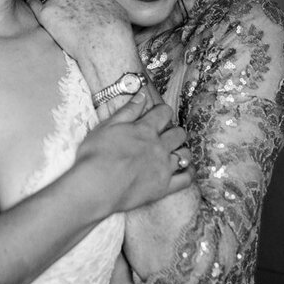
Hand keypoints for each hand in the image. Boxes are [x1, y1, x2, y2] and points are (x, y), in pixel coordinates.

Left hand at [28, 0, 135, 67]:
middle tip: (69, 23)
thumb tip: (103, 8)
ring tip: (61, 27)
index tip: (77, 13)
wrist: (105, 43)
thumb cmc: (115, 32)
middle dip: (64, 7)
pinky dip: (32, 4)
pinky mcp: (47, 13)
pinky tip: (31, 4)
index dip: (76, 3)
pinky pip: (34, 4)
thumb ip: (103, 4)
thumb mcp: (116, 10)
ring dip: (53, 12)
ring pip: (51, 2)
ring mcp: (58, 0)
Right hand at [75, 92, 194, 212]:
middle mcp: (158, 147)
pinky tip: (183, 170)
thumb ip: (127, 111)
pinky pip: (186, 179)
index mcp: (145, 129)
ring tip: (172, 152)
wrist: (95, 187)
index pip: (164, 113)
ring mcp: (163, 167)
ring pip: (185, 154)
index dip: (163, 111)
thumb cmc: (95, 156)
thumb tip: (142, 95)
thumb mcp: (106, 126)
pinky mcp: (164, 187)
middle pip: (179, 133)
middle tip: (166, 135)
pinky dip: (188, 172)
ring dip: (181, 151)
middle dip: (175, 131)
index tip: (159, 114)